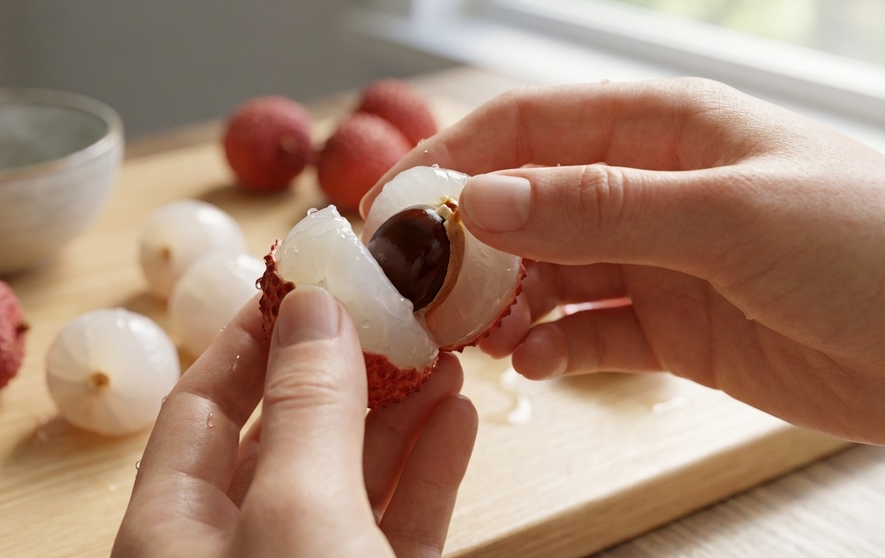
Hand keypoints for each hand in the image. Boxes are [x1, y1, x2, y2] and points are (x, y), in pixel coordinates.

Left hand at [113, 287, 477, 556]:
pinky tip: (457, 420)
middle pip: (287, 433)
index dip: (253, 336)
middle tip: (395, 313)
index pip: (202, 404)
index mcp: (173, 529)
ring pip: (350, 477)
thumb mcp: (297, 512)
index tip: (307, 282)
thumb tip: (314, 307)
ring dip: (400, 414)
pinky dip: (428, 472)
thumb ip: (307, 408)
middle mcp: (235, 547)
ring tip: (442, 355)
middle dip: (346, 369)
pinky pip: (396, 523)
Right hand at [362, 77, 884, 444]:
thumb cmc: (870, 247)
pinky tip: (536, 363)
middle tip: (421, 289)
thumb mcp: (728, 214)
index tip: (393, 205)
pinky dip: (553, 349)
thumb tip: (479, 201)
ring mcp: (657, 262)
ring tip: (478, 335)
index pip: (531, 127)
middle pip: (527, 206)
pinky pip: (587, 334)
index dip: (455, 160)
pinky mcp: (670, 330)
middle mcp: (650, 190)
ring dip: (504, 303)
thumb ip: (597, 207)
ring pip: (548, 275)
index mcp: (664, 128)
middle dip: (469, 245)